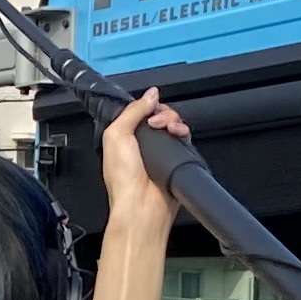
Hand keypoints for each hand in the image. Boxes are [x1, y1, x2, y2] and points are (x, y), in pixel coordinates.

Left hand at [100, 92, 180, 247]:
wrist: (141, 205)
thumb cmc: (124, 180)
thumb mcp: (117, 135)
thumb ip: (132, 111)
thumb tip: (150, 94)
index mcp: (123, 139)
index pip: (139, 113)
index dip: (146, 106)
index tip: (149, 106)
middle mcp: (141, 145)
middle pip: (158, 116)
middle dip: (162, 113)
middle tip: (157, 122)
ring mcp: (159, 153)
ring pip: (172, 125)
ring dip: (173, 121)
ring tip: (169, 129)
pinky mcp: (175, 160)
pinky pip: (183, 140)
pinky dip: (183, 132)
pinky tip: (178, 134)